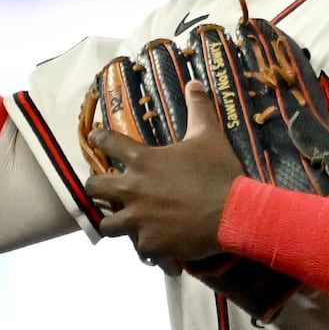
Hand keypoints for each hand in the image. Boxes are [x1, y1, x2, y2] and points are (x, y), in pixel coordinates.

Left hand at [83, 82, 243, 266]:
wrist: (235, 212)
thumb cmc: (220, 172)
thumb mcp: (209, 136)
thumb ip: (198, 109)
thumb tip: (194, 82)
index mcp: (143, 161)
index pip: (107, 143)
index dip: (99, 139)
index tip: (95, 138)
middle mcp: (133, 189)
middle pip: (93, 188)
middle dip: (96, 188)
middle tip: (105, 189)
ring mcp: (138, 219)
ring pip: (106, 224)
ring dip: (114, 222)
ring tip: (123, 222)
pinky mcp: (149, 243)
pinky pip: (137, 247)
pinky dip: (145, 246)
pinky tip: (153, 245)